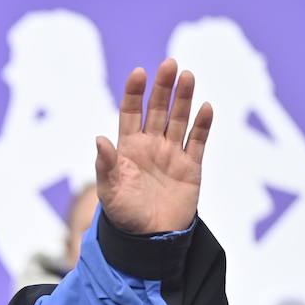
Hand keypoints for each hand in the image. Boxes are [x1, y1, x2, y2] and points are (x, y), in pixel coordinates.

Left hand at [96, 59, 213, 234]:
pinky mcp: (191, 166)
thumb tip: (99, 139)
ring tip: (187, 76)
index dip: (134, 93)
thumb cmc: (124, 216)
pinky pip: (197, 140)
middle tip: (169, 64)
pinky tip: (205, 107)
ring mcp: (171, 154)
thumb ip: (106, 165)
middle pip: (158, 110)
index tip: (139, 72)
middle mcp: (150, 146)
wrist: (150, 240)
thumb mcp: (109, 191)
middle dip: (163, 87)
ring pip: (179, 119)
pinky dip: (202, 125)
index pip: (130, 113)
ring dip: (184, 98)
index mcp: (127, 149)